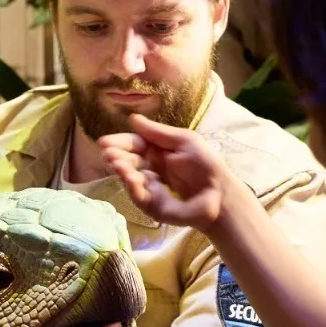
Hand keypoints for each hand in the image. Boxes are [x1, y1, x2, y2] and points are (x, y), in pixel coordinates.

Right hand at [99, 114, 240, 231]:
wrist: (220, 193)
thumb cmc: (205, 164)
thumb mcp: (183, 141)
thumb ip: (157, 132)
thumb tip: (132, 119)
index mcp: (157, 153)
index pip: (134, 146)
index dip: (121, 143)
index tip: (105, 142)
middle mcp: (150, 170)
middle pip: (129, 162)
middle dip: (117, 157)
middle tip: (107, 153)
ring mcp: (150, 189)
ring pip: (130, 179)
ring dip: (122, 170)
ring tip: (116, 163)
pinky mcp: (153, 207)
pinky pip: (138, 196)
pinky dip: (132, 187)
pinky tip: (129, 177)